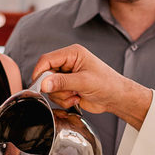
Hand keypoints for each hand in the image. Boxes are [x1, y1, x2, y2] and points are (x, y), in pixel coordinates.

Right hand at [30, 44, 153, 128]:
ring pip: (49, 87)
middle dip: (55, 87)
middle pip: (46, 75)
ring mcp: (66, 76)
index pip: (47, 60)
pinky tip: (76, 98)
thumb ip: (62, 82)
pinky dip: (64, 100)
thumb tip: (44, 84)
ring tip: (76, 95)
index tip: (39, 85)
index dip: (40, 72)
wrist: (116, 98)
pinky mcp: (67, 87)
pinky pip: (55, 95)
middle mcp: (67, 63)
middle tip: (69, 91)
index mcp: (72, 54)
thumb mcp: (84, 81)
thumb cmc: (107, 84)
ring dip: (61, 96)